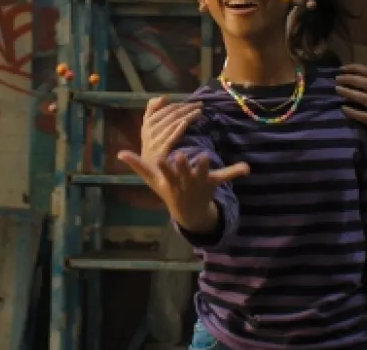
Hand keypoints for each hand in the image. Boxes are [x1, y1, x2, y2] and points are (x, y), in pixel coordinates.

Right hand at [117, 150, 248, 230]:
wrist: (188, 212)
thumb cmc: (168, 191)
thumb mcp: (153, 181)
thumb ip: (138, 166)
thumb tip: (119, 153)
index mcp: (171, 181)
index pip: (166, 173)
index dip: (164, 167)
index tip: (161, 159)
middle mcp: (186, 182)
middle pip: (184, 174)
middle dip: (182, 167)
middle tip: (180, 156)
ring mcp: (200, 183)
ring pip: (203, 174)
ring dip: (203, 166)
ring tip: (204, 156)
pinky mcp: (213, 182)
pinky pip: (226, 176)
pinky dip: (236, 171)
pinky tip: (246, 167)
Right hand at [141, 97, 202, 165]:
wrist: (150, 172)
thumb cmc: (151, 148)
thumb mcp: (148, 128)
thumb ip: (152, 110)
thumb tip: (164, 97)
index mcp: (147, 123)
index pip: (166, 109)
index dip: (180, 104)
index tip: (193, 102)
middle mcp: (149, 130)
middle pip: (171, 115)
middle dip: (186, 108)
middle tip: (200, 105)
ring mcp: (154, 141)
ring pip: (173, 124)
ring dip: (186, 116)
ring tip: (199, 112)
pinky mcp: (160, 152)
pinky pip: (170, 138)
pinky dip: (177, 129)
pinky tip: (186, 123)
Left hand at [335, 63, 366, 146]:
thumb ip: (366, 91)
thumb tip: (345, 82)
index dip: (356, 68)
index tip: (341, 68)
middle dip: (351, 78)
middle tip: (337, 78)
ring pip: (365, 98)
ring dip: (350, 92)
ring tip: (337, 89)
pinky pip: (364, 116)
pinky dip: (353, 112)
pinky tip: (343, 109)